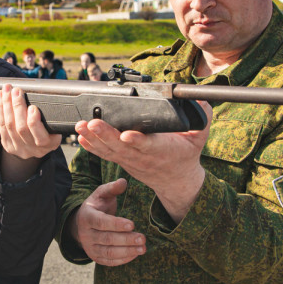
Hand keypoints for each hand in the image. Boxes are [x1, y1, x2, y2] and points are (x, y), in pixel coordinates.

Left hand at [0, 84, 62, 181]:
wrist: (35, 146)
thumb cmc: (48, 130)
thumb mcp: (55, 126)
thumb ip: (50, 116)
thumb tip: (42, 96)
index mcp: (49, 144)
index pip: (41, 137)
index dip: (34, 122)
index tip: (33, 107)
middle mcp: (33, 149)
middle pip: (22, 128)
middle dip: (18, 106)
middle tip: (16, 91)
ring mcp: (19, 148)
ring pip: (9, 125)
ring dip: (6, 105)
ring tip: (6, 90)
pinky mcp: (8, 145)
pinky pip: (1, 126)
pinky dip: (0, 109)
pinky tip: (1, 98)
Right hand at [68, 179, 144, 266]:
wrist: (82, 224)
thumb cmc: (97, 206)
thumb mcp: (102, 194)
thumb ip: (112, 188)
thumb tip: (123, 181)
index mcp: (87, 217)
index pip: (101, 222)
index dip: (116, 224)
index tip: (132, 224)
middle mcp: (86, 234)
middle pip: (107, 239)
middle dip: (126, 240)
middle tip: (143, 238)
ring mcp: (90, 247)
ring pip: (108, 253)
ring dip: (127, 252)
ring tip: (143, 248)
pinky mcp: (95, 257)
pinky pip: (109, 261)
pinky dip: (123, 260)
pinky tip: (135, 254)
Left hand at [75, 102, 211, 222]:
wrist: (176, 181)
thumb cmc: (185, 156)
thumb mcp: (199, 138)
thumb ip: (202, 120)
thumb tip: (202, 102)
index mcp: (162, 150)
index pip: (148, 145)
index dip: (137, 140)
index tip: (126, 134)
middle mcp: (143, 157)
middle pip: (122, 146)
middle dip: (105, 134)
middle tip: (92, 122)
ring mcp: (131, 161)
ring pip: (110, 150)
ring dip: (93, 139)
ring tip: (81, 126)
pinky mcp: (123, 161)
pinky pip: (105, 154)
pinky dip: (92, 147)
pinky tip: (81, 137)